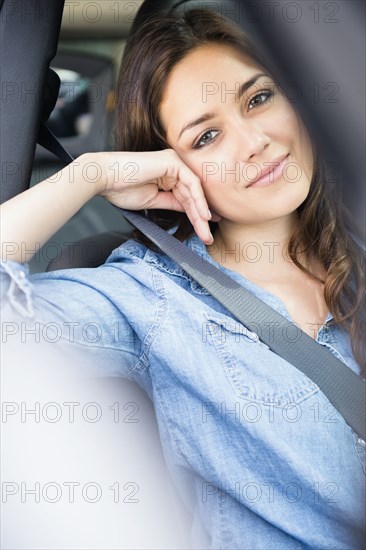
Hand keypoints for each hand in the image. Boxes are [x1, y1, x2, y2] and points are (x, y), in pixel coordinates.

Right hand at [91, 149, 220, 244]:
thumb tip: (189, 212)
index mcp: (167, 174)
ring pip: (194, 191)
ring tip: (206, 232)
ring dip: (201, 213)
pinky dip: (198, 200)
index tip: (205, 230)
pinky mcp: (173, 162)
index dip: (196, 215)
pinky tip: (202, 215)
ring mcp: (173, 162)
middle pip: (192, 196)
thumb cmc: (120, 188)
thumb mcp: (153, 200)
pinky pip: (191, 183)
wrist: (103, 178)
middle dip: (201, 218)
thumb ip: (172, 203)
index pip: (186, 197)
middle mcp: (172, 166)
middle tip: (208, 237)